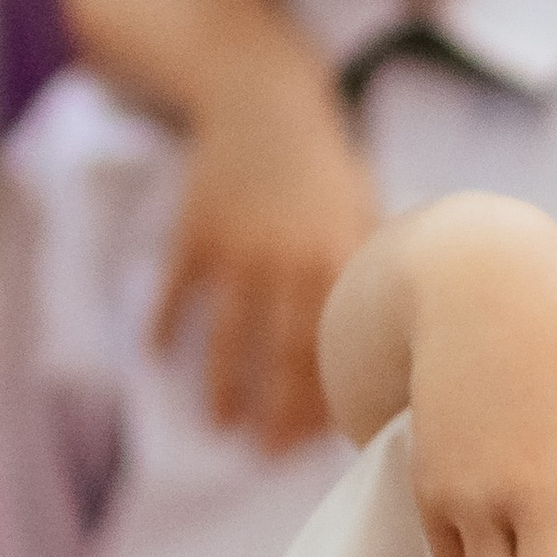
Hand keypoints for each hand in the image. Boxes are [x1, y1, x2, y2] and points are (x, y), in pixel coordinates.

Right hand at [153, 89, 378, 451]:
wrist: (264, 103)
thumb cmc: (324, 163)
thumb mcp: (363, 208)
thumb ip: (372, 268)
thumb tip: (396, 329)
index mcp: (338, 258)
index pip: (337, 348)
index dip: (329, 398)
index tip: (325, 436)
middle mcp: (288, 262)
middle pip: (283, 356)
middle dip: (278, 412)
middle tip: (271, 453)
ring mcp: (237, 251)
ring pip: (228, 338)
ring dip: (224, 388)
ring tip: (223, 424)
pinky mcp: (195, 235)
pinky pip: (177, 295)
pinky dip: (166, 329)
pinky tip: (161, 358)